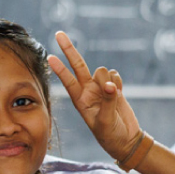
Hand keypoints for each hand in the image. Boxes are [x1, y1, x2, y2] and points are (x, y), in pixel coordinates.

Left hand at [48, 32, 141, 159]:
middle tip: (58, 33)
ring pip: (103, 70)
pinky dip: (119, 81)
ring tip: (112, 97)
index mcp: (80, 99)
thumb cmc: (109, 134)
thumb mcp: (105, 121)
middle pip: (78, 64)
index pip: (68, 80)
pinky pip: (115, 75)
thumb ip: (108, 101)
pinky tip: (119, 93)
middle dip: (69, 49)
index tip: (49, 57)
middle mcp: (87, 90)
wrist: (125, 139)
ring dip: (108, 80)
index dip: (60, 68)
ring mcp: (101, 87)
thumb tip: (109, 84)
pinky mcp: (115, 87)